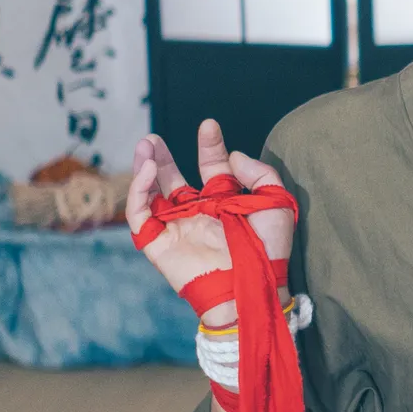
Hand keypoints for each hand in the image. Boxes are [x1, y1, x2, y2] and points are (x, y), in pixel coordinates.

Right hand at [126, 119, 294, 327]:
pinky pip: (138, 216)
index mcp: (226, 203)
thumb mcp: (276, 203)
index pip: (212, 168)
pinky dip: (136, 192)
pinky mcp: (159, 244)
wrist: (253, 286)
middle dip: (162, 157)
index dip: (210, 147)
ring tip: (145, 145)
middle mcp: (199, 213)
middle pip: (173, 179)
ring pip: (151, 194)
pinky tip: (145, 172)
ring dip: (144, 169)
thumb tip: (233, 156)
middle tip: (153, 137)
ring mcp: (178, 228)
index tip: (209, 126)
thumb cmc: (269, 251)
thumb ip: (259, 174)